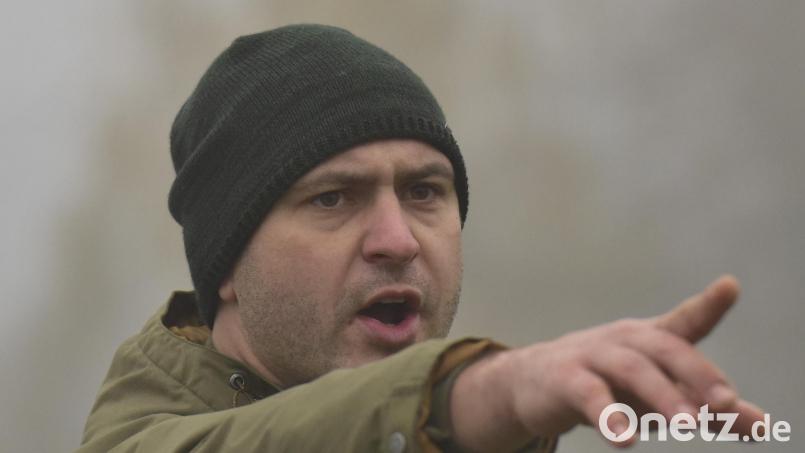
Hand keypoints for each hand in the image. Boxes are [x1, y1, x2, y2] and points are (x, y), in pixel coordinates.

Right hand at [450, 275, 764, 450]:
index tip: (730, 286)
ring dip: (662, 396)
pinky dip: (608, 414)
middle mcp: (624, 340)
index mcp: (650, 339)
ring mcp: (593, 356)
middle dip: (698, 373)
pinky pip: (589, 395)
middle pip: (665, 348)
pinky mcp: (565, 379)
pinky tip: (624, 438)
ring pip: (632, 370)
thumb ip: (707, 407)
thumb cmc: (608, 384)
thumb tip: (764, 424)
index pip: (684, 320)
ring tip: (687, 427)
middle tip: (726, 404)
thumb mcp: (657, 394)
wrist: (533, 383)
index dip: (708, 304)